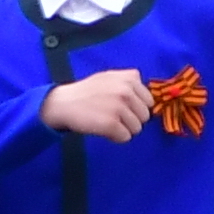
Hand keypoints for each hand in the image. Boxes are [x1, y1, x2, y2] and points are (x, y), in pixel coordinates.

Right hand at [40, 68, 156, 142]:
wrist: (64, 103)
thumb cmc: (87, 91)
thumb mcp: (109, 76)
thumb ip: (129, 80)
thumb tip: (147, 93)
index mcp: (129, 78)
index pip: (149, 101)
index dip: (137, 107)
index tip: (124, 108)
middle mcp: (126, 91)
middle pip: (145, 116)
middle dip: (132, 119)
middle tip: (114, 116)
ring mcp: (119, 108)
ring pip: (137, 128)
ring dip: (124, 129)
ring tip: (108, 121)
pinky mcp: (112, 124)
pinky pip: (125, 137)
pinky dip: (116, 137)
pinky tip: (104, 129)